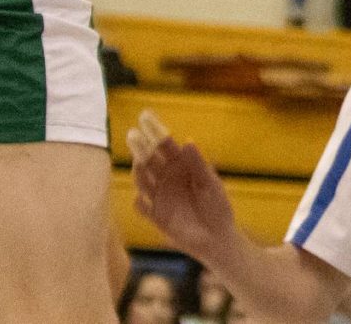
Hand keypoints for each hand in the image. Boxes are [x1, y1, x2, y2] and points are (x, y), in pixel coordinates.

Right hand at [130, 112, 239, 258]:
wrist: (217, 236)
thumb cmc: (217, 206)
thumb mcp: (210, 184)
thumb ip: (198, 165)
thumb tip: (187, 142)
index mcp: (181, 164)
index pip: (165, 144)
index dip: (155, 129)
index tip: (144, 115)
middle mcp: (166, 177)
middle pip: (150, 158)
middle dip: (141, 146)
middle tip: (133, 134)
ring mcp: (159, 196)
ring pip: (143, 180)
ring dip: (139, 171)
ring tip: (138, 161)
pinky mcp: (157, 216)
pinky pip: (144, 208)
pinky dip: (140, 203)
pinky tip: (139, 197)